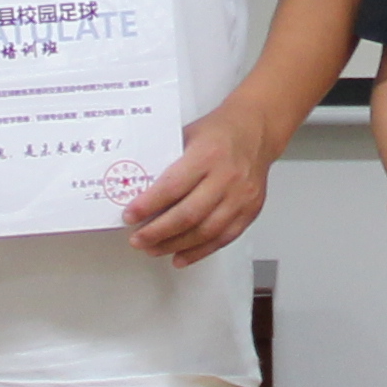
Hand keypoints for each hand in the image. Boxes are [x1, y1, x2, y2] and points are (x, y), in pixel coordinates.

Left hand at [126, 108, 274, 267]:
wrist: (256, 130)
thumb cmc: (219, 132)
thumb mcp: (187, 135)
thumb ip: (167, 160)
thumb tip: (138, 187)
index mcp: (207, 155)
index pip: (172, 186)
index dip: (148, 205)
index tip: (130, 216)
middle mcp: (226, 177)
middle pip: (188, 215)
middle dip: (158, 232)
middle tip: (138, 239)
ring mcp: (240, 197)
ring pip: (205, 231)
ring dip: (175, 245)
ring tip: (154, 249)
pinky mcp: (250, 210)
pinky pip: (223, 238)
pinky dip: (200, 251)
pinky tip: (181, 255)